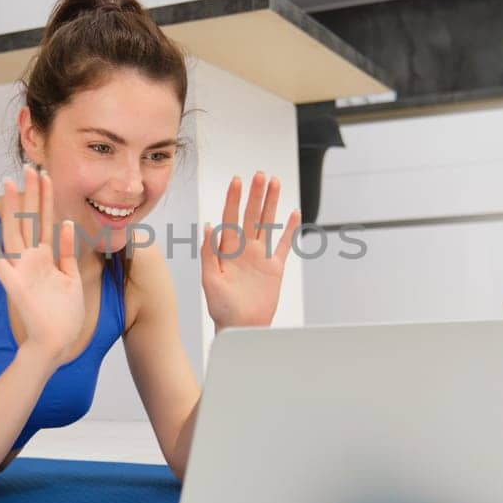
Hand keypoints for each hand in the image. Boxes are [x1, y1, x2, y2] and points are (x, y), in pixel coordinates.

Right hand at [0, 165, 84, 367]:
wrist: (57, 343)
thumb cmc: (64, 315)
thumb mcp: (71, 278)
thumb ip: (67, 252)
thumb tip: (67, 223)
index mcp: (45, 258)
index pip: (45, 221)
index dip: (46, 197)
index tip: (46, 174)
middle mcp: (31, 260)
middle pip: (31, 220)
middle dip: (32, 192)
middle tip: (30, 164)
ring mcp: (21, 270)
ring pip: (16, 232)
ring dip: (14, 207)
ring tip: (11, 181)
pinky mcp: (14, 284)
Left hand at [201, 171, 300, 331]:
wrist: (241, 328)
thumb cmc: (221, 308)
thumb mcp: (210, 280)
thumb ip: (209, 252)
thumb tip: (208, 226)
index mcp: (227, 251)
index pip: (230, 218)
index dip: (233, 199)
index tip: (237, 181)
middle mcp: (243, 250)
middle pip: (250, 215)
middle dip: (255, 195)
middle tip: (260, 175)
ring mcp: (260, 257)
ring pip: (267, 224)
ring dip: (271, 203)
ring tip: (275, 183)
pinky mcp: (275, 268)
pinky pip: (283, 245)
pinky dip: (289, 229)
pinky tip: (293, 213)